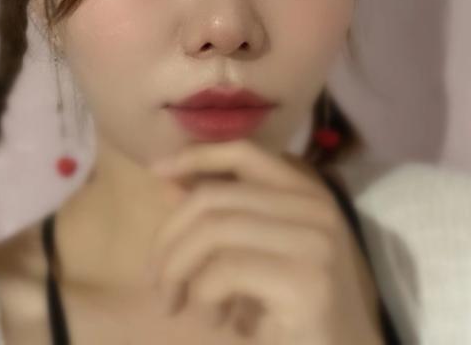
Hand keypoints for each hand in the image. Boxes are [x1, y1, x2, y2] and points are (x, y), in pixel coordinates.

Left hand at [147, 139, 382, 344]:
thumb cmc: (296, 314)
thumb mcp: (254, 255)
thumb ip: (220, 218)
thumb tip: (168, 181)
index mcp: (305, 192)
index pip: (243, 152)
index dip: (196, 156)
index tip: (157, 172)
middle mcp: (314, 207)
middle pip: (214, 196)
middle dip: (170, 236)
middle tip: (156, 280)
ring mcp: (314, 242)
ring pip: (214, 231)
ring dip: (178, 269)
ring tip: (175, 302)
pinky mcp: (305, 281)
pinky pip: (225, 272)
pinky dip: (203, 296)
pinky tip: (215, 319)